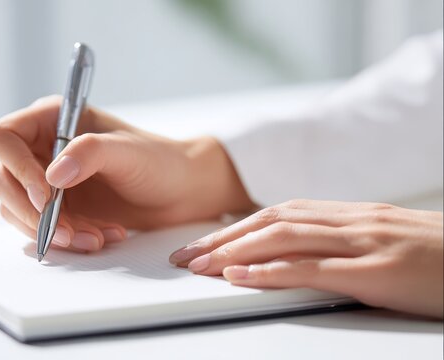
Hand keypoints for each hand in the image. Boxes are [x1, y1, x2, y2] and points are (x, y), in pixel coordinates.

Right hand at [0, 95, 252, 251]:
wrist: (180, 192)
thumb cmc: (159, 162)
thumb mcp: (128, 152)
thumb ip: (90, 153)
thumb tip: (52, 174)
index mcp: (52, 119)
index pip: (3, 138)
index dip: (15, 167)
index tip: (45, 195)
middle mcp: (42, 148)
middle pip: (3, 180)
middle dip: (32, 211)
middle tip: (66, 230)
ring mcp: (46, 179)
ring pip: (18, 209)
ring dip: (51, 230)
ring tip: (95, 237)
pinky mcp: (56, 207)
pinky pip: (39, 227)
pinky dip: (64, 238)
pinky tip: (100, 237)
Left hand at [169, 199, 443, 317]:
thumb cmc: (441, 257)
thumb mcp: (385, 245)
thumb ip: (343, 245)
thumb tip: (297, 257)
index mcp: (352, 216)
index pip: (280, 213)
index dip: (237, 227)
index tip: (204, 242)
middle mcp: (353, 221)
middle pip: (272, 221)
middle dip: (223, 238)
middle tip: (184, 256)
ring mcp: (366, 243)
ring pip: (286, 237)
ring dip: (235, 251)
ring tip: (199, 265)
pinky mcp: (381, 272)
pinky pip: (316, 268)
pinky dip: (273, 270)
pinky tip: (242, 276)